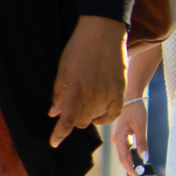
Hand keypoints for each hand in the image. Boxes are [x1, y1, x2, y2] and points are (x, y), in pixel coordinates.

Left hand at [49, 16, 127, 145]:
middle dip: (73, 120)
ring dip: (88, 115)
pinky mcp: (120, 90)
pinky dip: (105, 117)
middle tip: (70, 110)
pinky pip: (114, 113)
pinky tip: (99, 115)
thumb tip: (54, 113)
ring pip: (96, 117)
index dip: (59, 135)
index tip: (54, 142)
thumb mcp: (62, 71)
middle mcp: (92, 96)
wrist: (103, 33)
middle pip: (81, 121)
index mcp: (74, 91)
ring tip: (84, 105)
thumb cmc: (78, 49)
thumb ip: (59, 94)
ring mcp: (108, 94)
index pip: (66, 122)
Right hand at [111, 100, 150, 175]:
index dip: (130, 169)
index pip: (123, 158)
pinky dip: (130, 156)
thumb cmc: (136, 111)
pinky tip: (136, 162)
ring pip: (124, 154)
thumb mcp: (141, 127)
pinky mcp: (121, 136)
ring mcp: (117, 137)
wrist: (131, 98)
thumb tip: (145, 158)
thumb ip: (142, 143)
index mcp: (118, 137)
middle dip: (130, 168)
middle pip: (122, 158)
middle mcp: (115, 139)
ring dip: (130, 163)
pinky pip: (125, 148)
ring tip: (139, 173)